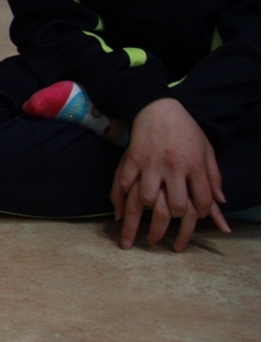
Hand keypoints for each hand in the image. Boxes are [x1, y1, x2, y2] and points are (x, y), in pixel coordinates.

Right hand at [109, 98, 231, 250]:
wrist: (157, 107)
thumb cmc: (185, 129)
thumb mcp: (206, 149)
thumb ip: (214, 176)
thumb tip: (221, 201)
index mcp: (193, 165)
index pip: (201, 201)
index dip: (201, 215)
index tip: (196, 219)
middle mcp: (172, 168)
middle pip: (175, 207)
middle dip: (172, 223)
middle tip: (166, 233)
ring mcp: (150, 164)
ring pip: (147, 200)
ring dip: (146, 214)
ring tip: (140, 228)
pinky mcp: (132, 160)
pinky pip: (124, 184)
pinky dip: (121, 200)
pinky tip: (120, 213)